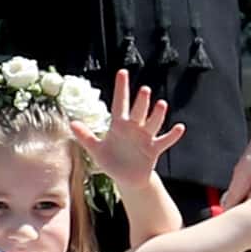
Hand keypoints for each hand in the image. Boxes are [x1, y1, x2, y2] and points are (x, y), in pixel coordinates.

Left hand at [83, 69, 183, 192]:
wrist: (127, 179)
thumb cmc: (111, 161)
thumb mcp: (96, 150)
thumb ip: (86, 136)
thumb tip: (71, 123)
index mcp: (119, 125)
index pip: (119, 104)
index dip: (121, 89)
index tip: (123, 72)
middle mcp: (134, 128)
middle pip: (138, 112)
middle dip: (141, 102)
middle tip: (144, 90)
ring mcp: (145, 138)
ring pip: (152, 124)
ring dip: (157, 115)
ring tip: (161, 104)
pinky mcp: (154, 150)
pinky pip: (164, 141)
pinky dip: (172, 135)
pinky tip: (180, 127)